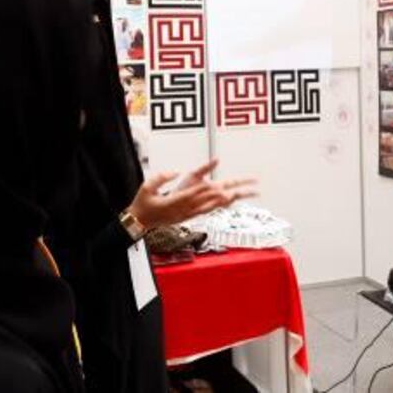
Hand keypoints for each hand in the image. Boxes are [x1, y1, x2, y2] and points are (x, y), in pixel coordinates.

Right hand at [128, 162, 255, 228]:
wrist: (141, 221)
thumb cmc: (143, 203)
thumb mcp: (147, 186)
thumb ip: (162, 177)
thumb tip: (177, 171)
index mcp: (175, 202)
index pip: (195, 194)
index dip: (209, 190)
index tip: (222, 186)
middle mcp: (187, 209)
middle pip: (213, 200)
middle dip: (233, 192)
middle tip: (251, 187)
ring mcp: (190, 213)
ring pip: (216, 205)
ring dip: (233, 198)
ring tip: (250, 192)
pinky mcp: (191, 215)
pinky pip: (211, 209)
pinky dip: (222, 204)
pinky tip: (233, 199)